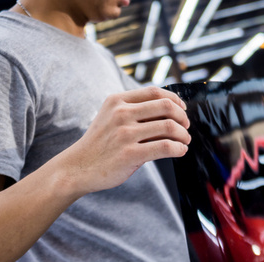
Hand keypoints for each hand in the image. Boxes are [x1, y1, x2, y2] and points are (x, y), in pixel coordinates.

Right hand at [62, 86, 190, 194]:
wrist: (77, 168)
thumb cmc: (99, 145)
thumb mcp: (111, 119)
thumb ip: (135, 113)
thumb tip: (171, 113)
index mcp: (117, 101)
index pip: (155, 92)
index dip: (174, 100)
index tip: (182, 110)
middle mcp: (121, 114)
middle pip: (166, 107)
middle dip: (182, 118)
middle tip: (186, 128)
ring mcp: (125, 134)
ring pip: (169, 127)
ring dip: (183, 135)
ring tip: (184, 141)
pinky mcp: (130, 154)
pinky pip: (165, 147)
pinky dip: (179, 149)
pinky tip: (180, 151)